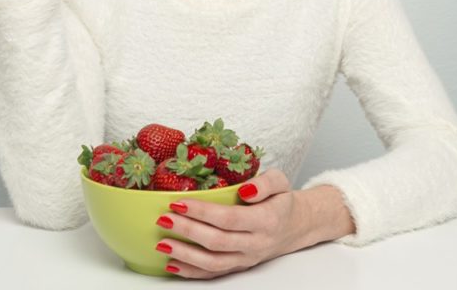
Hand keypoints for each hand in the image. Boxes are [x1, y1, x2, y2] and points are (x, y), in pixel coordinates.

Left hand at [154, 168, 310, 279]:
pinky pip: (213, 274)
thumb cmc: (281, 200)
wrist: (294, 226)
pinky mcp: (238, 267)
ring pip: (212, 263)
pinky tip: (172, 264)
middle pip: (217, 241)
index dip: (202, 212)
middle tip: (164, 219)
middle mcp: (255, 244)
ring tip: (162, 243)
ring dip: (185, 255)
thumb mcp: (280, 181)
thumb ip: (266, 182)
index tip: (179, 202)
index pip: (229, 218)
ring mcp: (246, 259)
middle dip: (187, 231)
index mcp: (265, 220)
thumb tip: (245, 190)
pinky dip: (191, 272)